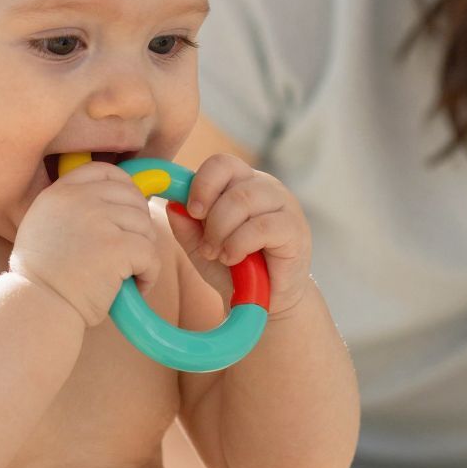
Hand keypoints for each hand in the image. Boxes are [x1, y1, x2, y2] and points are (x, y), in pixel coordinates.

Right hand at [8, 163, 160, 327]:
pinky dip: (149, 275)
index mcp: (60, 192)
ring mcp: (97, 219)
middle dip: (137, 227)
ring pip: (145, 226)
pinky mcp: (116, 246)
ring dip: (143, 253)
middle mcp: (77, 198)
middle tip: (127, 255)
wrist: (38, 308)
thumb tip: (118, 202)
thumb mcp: (45, 226)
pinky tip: (134, 288)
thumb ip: (73, 208)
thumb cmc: (45, 278)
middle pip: (132, 198)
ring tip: (126, 276)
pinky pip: (151, 254)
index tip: (128, 212)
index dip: (125, 188)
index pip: (105, 171)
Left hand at [167, 154, 312, 313]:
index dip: (201, 183)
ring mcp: (284, 205)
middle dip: (210, 214)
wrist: (265, 304)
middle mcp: (265, 187)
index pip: (221, 163)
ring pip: (243, 199)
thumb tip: (172, 202)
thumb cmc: (236, 271)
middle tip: (206, 246)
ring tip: (219, 255)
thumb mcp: (201, 247)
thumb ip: (186, 225)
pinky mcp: (294, 229)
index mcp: (243, 184)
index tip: (192, 211)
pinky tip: (234, 259)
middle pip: (231, 177)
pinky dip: (238, 244)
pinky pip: (261, 225)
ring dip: (221, 230)